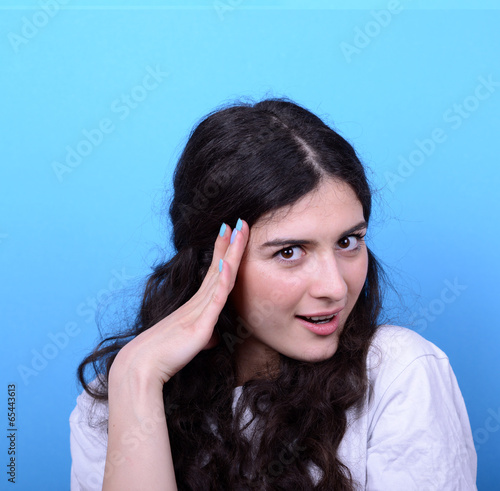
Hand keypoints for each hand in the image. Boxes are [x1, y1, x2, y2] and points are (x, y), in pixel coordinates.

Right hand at [110, 219, 248, 386]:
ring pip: (220, 276)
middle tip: (239, 222)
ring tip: (237, 231)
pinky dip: (222, 281)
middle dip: (230, 243)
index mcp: (196, 304)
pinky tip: (227, 264)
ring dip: (230, 253)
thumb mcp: (190, 343)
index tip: (230, 233)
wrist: (143, 366)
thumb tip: (211, 338)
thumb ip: (202, 335)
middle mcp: (198, 301)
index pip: (214, 272)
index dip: (222, 251)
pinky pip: (214, 299)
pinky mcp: (200, 324)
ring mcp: (199, 310)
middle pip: (219, 266)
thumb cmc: (164, 355)